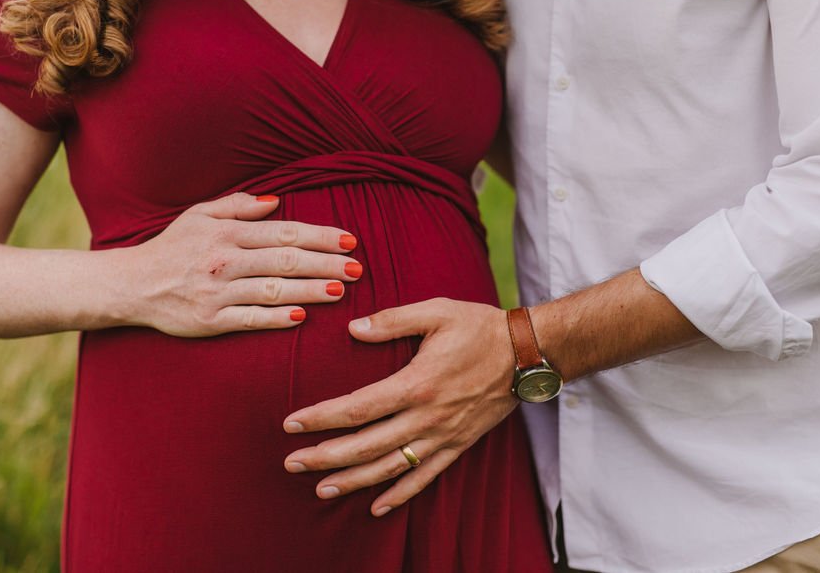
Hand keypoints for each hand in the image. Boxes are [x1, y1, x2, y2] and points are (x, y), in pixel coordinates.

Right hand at [121, 192, 361, 336]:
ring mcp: (218, 292)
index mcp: (226, 232)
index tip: (349, 240)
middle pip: (285, 261)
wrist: (131, 284)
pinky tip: (302, 316)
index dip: (320, 236)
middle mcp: (224, 260)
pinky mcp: (210, 320)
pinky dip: (276, 318)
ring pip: (273, 290)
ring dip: (310, 290)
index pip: (284, 232)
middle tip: (356, 268)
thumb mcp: (198, 214)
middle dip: (325, 264)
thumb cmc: (171, 247)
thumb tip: (275, 202)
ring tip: (339, 290)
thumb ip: (237, 205)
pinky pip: (250, 319)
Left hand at [282, 298, 517, 515]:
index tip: (291, 423)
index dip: (321, 418)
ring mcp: (443, 436)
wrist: (528, 353)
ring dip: (353, 481)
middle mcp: (427, 417)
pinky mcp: (458, 445)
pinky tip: (376, 507)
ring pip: (390, 468)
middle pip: (366, 446)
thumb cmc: (479, 327)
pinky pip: (425, 477)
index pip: (357, 408)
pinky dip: (400, 495)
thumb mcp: (436, 311)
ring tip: (321, 489)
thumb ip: (392, 320)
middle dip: (325, 457)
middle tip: (291, 463)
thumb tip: (354, 329)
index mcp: (416, 383)